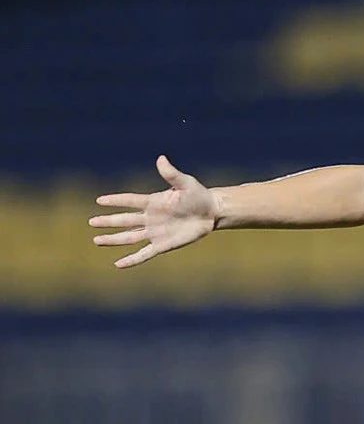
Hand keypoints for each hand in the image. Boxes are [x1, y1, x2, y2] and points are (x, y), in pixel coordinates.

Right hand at [90, 156, 217, 267]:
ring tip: (97, 240)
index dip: (115, 201)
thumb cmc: (198, 195)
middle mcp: (150, 218)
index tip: (99, 201)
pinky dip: (132, 259)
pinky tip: (118, 264)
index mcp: (153, 202)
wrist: (211, 213)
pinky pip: (145, 253)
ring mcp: (155, 232)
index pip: (129, 200)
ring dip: (113, 240)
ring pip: (129, 237)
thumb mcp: (185, 183)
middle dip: (108, 221)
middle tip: (91, 222)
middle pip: (124, 220)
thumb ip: (171, 174)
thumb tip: (161, 159)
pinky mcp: (163, 245)